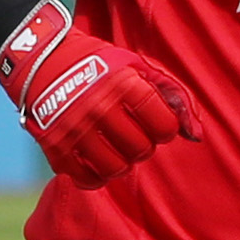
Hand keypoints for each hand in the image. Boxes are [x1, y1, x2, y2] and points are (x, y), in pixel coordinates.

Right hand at [0, 0, 199, 188]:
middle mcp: (98, 107)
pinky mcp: (56, 147)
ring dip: (123, 162)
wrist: (42, 60)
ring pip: (116, 169)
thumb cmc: (100, 64)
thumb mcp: (139, 68)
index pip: (164, 127)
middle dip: (144, 144)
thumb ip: (176, 97)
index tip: (155, 120)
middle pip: (141, 150)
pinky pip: (88, 179)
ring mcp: (74, 129)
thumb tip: (197, 136)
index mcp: (123, 85)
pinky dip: (98, 175)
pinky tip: (97, 158)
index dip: (165, 127)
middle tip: (134, 132)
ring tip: (118, 147)